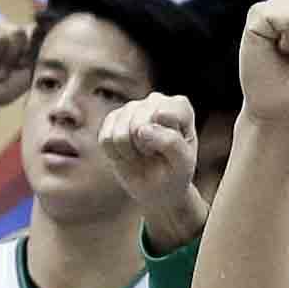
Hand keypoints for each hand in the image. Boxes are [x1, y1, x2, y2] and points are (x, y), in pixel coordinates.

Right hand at [101, 92, 203, 233]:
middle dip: (144, 148)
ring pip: (119, 132)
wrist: (158, 186)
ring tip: (142, 155)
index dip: (163, 140)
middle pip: (138, 124)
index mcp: (180, 107)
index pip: (163, 115)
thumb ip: (170, 143)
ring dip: (130, 153)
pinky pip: (105, 139)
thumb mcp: (183, 164)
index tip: (172, 151)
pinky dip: (115, 155)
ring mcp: (132, 107)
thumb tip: (141, 129)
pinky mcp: (113, 118)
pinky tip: (129, 154)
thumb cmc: (175, 172)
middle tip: (155, 155)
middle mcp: (156, 100)